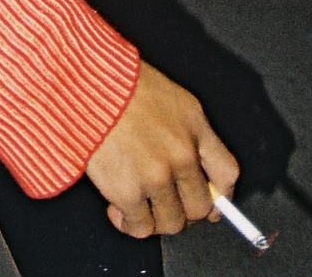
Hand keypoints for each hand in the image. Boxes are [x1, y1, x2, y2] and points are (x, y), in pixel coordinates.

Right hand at [86, 60, 238, 238]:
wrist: (86, 83)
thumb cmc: (121, 84)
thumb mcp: (171, 98)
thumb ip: (190, 132)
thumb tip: (196, 168)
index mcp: (194, 128)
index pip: (226, 175)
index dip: (220, 197)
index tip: (212, 202)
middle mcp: (181, 154)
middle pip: (200, 206)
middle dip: (184, 208)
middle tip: (166, 201)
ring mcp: (156, 176)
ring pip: (172, 223)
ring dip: (157, 218)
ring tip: (141, 204)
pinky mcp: (128, 192)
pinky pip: (141, 227)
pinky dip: (130, 224)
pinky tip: (119, 208)